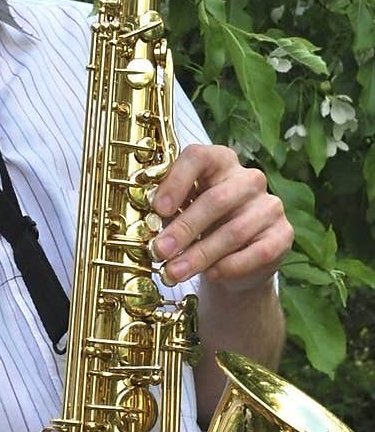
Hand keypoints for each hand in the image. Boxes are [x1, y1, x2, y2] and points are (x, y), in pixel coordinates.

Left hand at [150, 143, 292, 292]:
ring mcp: (270, 206)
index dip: (176, 181)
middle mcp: (249, 179)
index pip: (199, 156)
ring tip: (175, 272)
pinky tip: (211, 275)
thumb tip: (148, 224)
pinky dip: (230, 266)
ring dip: (201, 255)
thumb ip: (167, 212)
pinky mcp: (283, 234)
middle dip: (184, 228)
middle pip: (216, 199)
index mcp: (219, 162)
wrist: (232, 262)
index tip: (157, 209)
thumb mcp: (181, 213)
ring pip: (234, 231)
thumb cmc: (201, 228)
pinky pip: (257, 252)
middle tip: (160, 251)